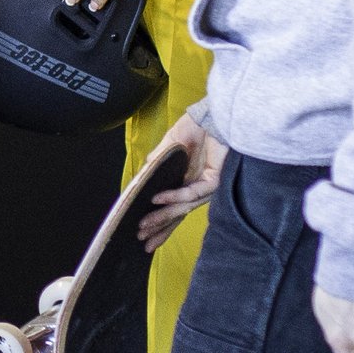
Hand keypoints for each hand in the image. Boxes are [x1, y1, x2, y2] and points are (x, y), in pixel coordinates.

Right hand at [136, 115, 224, 249]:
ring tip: (143, 225)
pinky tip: (157, 199)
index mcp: (188, 181)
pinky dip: (172, 196)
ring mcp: (206, 187)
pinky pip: (190, 193)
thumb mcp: (171, 144)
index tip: (143, 235)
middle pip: (177, 214)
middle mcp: (198, 188)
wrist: (213, 113)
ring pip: (182, 208)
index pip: (173, 207)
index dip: (159, 222)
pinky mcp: (213, 181)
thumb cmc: (196, 126)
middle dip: (158, 227)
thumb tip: (144, 175)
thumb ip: (158, 160)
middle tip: (140, 239)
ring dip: (161, 217)